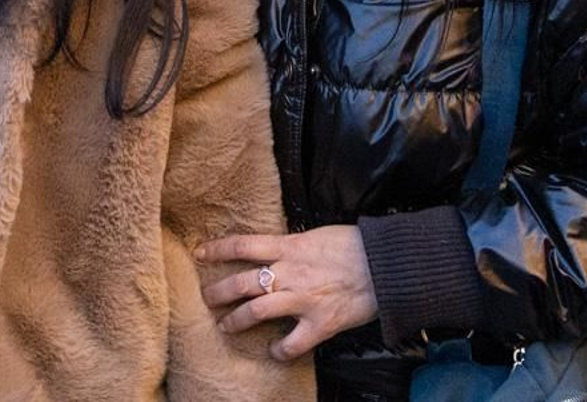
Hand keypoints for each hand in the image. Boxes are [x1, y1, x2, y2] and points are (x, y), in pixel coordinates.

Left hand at [196, 225, 378, 361]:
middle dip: (218, 292)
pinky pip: (292, 344)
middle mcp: (290, 273)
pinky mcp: (320, 323)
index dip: (217, 249)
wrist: (386, 263)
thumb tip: (278, 250)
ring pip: (257, 311)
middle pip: (241, 282)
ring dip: (237, 320)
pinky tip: (275, 351)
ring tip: (226, 326)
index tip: (201, 253)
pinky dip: (280, 350)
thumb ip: (294, 245)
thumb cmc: (355, 245)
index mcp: (289, 247)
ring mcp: (303, 299)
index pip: (243, 245)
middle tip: (207, 298)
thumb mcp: (317, 235)